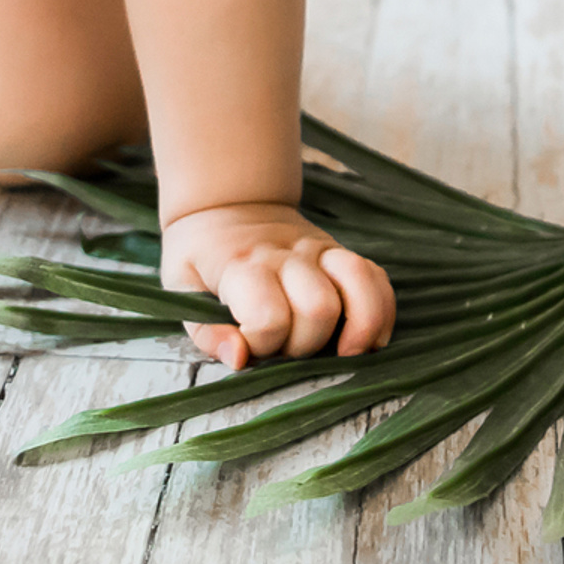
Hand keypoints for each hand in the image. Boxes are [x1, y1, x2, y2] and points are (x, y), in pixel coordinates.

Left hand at [162, 202, 396, 370]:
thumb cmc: (201, 258)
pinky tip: (371, 340)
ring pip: (358, 284)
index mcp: (242, 265)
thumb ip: (206, 332)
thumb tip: (239, 359)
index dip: (262, 345)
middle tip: (286, 351)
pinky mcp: (339, 253)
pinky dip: (382, 311)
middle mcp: (286, 254)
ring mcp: (319, 250)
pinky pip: (376, 278)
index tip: (248, 347)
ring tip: (347, 354)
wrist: (227, 204)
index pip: (269, 317)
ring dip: (359, 329)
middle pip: (318, 308)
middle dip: (306, 346)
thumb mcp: (181, 290)